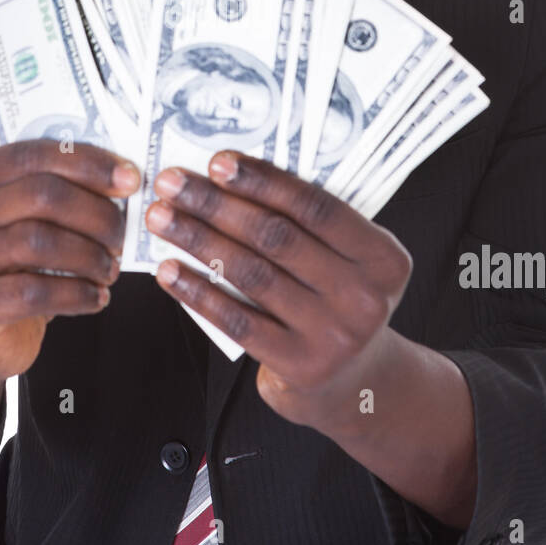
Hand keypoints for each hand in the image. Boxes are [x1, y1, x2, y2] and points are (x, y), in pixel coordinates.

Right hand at [0, 140, 139, 382]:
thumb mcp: (20, 218)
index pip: (31, 155)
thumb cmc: (9, 264)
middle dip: (95, 213)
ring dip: (90, 255)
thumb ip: (53, 190)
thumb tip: (121, 177)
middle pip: (40, 195)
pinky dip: (77, 294)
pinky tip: (97, 298)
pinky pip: (34, 292)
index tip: (131, 179)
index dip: (88, 164)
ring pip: (39, 242)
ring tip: (110, 268)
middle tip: (122, 234)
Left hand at [144, 152, 412, 434]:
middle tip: (173, 183)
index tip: (219, 162)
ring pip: (252, 274)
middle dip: (217, 204)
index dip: (264, 182)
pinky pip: (238, 320)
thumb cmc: (336, 304)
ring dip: (198, 240)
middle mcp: (364, 296)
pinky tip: (169, 271)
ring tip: (161, 218)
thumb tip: (232, 179)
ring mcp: (333, 335)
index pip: (317, 207)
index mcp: (383, 257)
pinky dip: (198, 292)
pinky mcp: (299, 365)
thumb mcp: (347, 263)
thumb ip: (309, 228)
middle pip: (277, 237)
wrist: (353, 382)